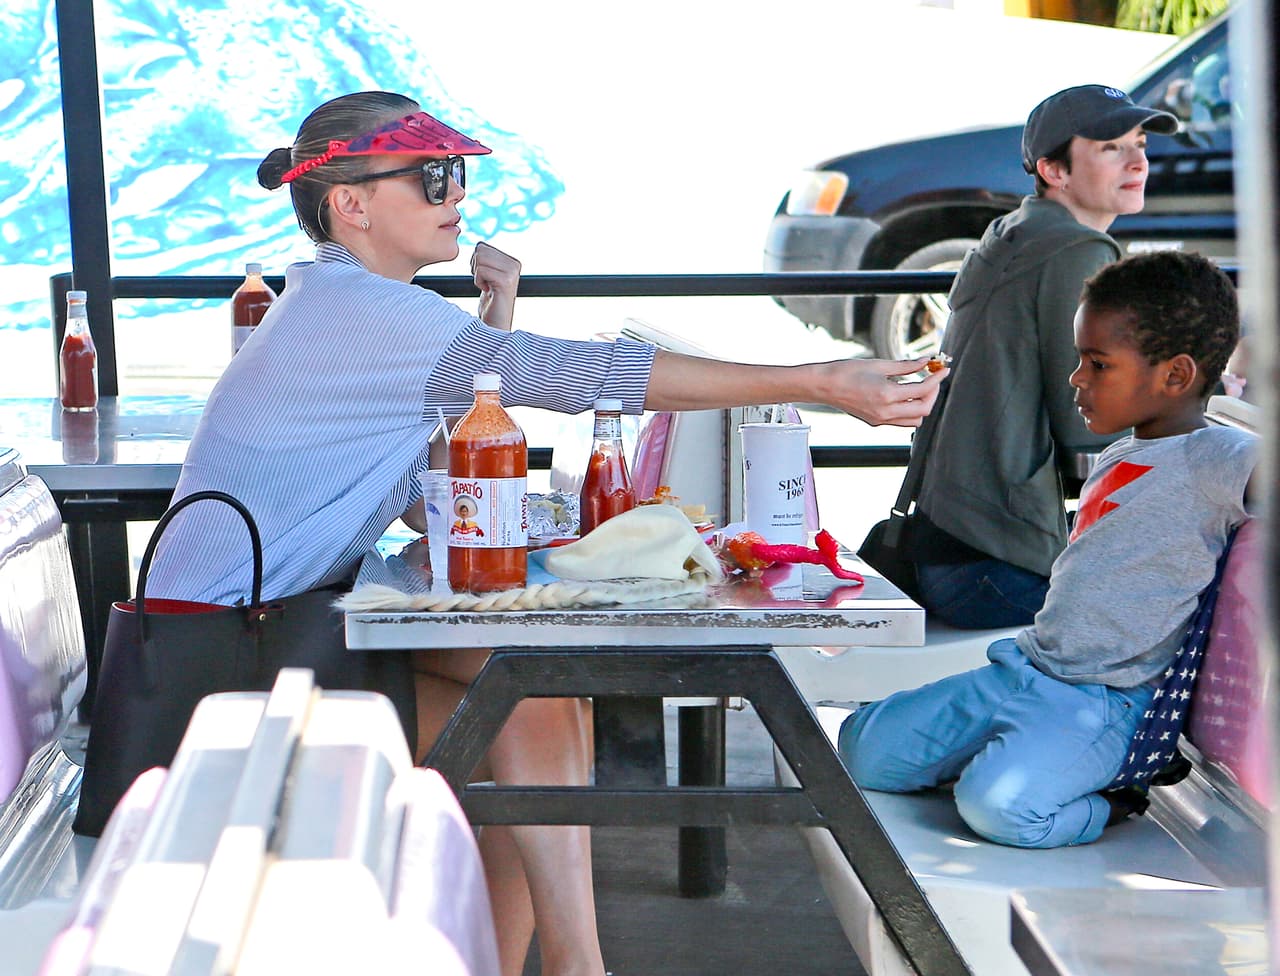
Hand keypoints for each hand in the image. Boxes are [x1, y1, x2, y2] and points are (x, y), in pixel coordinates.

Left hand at [472, 241, 520, 329]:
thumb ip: (486, 258)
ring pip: (479, 258)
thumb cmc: (489, 304)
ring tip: (487, 288)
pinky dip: (478, 281)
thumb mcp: (488, 275)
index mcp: (512, 261)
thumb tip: (478, 246)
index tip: (485, 279)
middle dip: (475, 268)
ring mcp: (512, 272)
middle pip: (480, 250)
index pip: (481, 246)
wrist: (495, 326)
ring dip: (477, 275)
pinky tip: (488, 291)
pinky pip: (481, 270)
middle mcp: (515, 264)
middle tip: (485, 284)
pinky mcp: (506, 281)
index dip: (475, 264)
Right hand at [815, 357, 947, 426]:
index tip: (943, 369)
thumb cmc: (847, 372)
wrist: (824, 386)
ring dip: (922, 405)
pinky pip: (901, 421)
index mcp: (887, 395)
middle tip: (933, 378)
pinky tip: (905, 395)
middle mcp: (885, 412)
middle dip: (933, 393)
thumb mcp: (879, 364)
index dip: (937, 379)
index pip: (923, 390)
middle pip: (923, 409)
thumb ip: (906, 366)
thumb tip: (925, 361)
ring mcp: (880, 420)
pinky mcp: (876, 422)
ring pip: (914, 420)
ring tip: (921, 388)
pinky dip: (909, 410)